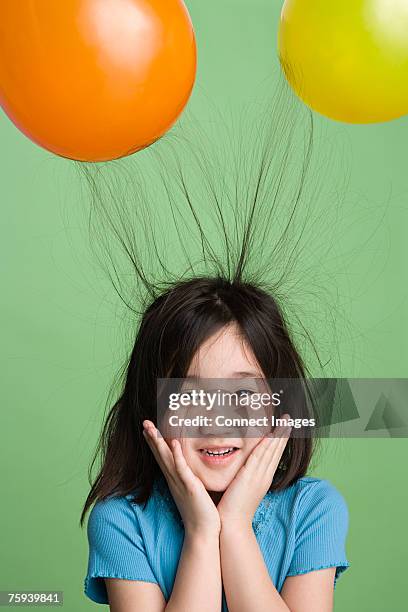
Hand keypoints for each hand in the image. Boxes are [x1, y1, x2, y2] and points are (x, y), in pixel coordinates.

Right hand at [142, 420, 220, 537]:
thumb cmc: (201, 513)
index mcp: (175, 479)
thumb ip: (191, 479)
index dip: (154, 442)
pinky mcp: (189, 487)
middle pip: (160, 454)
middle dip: (152, 437)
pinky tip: (175, 443)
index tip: (148, 428)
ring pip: (166, 458)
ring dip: (158, 443)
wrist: (203, 533)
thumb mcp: (194, 491)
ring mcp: (180, 482)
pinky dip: (177, 455)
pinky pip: (181, 468)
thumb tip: (193, 472)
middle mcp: (174, 479)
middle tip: (144, 422)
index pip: (163, 457)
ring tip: (151, 428)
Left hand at [217, 415, 291, 529]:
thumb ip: (243, 477)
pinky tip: (271, 435)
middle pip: (276, 450)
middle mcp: (264, 476)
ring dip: (278, 435)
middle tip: (288, 418)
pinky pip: (260, 457)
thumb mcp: (241, 488)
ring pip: (271, 451)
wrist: (231, 525)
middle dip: (283, 433)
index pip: (274, 455)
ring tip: (285, 421)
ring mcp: (259, 477)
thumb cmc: (232, 508)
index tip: (283, 427)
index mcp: (263, 478)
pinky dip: (266, 445)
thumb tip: (241, 470)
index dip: (279, 440)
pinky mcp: (250, 477)